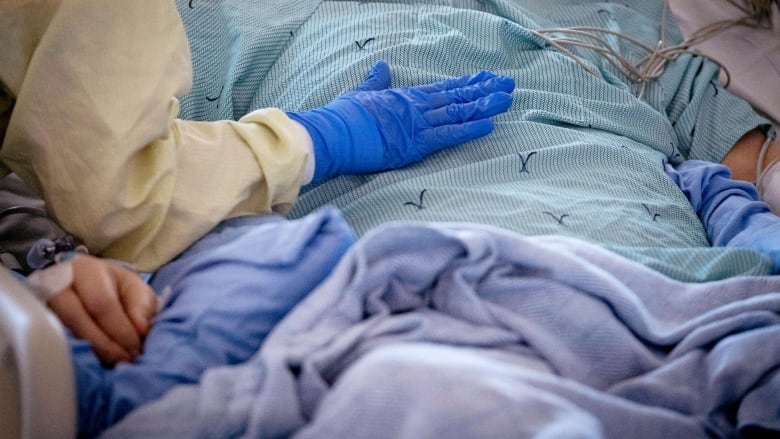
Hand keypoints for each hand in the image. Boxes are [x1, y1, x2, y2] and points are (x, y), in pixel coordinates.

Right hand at [43, 255, 157, 365]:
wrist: (87, 284)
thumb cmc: (114, 288)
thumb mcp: (134, 290)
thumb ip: (141, 307)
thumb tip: (141, 331)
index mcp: (86, 270)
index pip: (101, 303)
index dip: (120, 331)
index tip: (136, 350)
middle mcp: (57, 284)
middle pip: (76, 319)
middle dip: (105, 346)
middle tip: (124, 362)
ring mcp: (41, 304)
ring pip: (61, 334)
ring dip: (89, 354)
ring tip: (112, 365)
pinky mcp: (36, 323)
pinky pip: (52, 344)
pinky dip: (74, 357)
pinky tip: (92, 365)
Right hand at [288, 60, 514, 183]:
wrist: (331, 133)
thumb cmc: (342, 117)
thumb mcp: (360, 93)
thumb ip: (375, 82)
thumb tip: (381, 67)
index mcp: (405, 98)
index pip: (443, 90)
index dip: (466, 85)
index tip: (486, 78)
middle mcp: (416, 108)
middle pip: (456, 98)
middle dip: (483, 91)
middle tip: (507, 84)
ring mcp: (417, 124)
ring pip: (457, 112)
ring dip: (484, 105)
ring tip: (506, 98)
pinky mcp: (415, 143)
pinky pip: (447, 135)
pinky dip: (469, 129)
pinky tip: (489, 124)